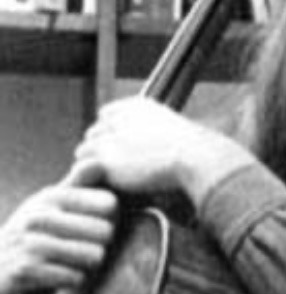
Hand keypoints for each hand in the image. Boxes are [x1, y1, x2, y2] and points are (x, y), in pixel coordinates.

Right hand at [0, 168, 118, 293]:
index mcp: (52, 196)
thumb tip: (99, 161)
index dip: (113, 218)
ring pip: (94, 256)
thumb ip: (77, 185)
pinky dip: (73, 280)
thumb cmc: (29, 235)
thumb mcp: (49, 205)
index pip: (109, 204)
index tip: (99, 224)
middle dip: (102, 244)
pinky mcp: (24, 271)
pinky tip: (59, 276)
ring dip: (88, 264)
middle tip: (85, 248)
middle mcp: (40, 215)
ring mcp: (30, 243)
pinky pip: (75, 277)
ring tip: (73, 262)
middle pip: (106, 232)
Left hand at [74, 97, 257, 208]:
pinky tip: (102, 186)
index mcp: (137, 106)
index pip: (106, 115)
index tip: (120, 149)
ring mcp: (110, 137)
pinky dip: (88, 178)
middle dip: (99, 149)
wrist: (197, 157)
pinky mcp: (105, 158)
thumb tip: (143, 149)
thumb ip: (151, 132)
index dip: (110, 134)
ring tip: (107, 181)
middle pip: (93, 133)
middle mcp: (120, 117)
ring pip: (84, 151)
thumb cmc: (193, 150)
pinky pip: (81, 169)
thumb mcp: (172, 130)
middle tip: (113, 170)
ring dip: (93, 165)